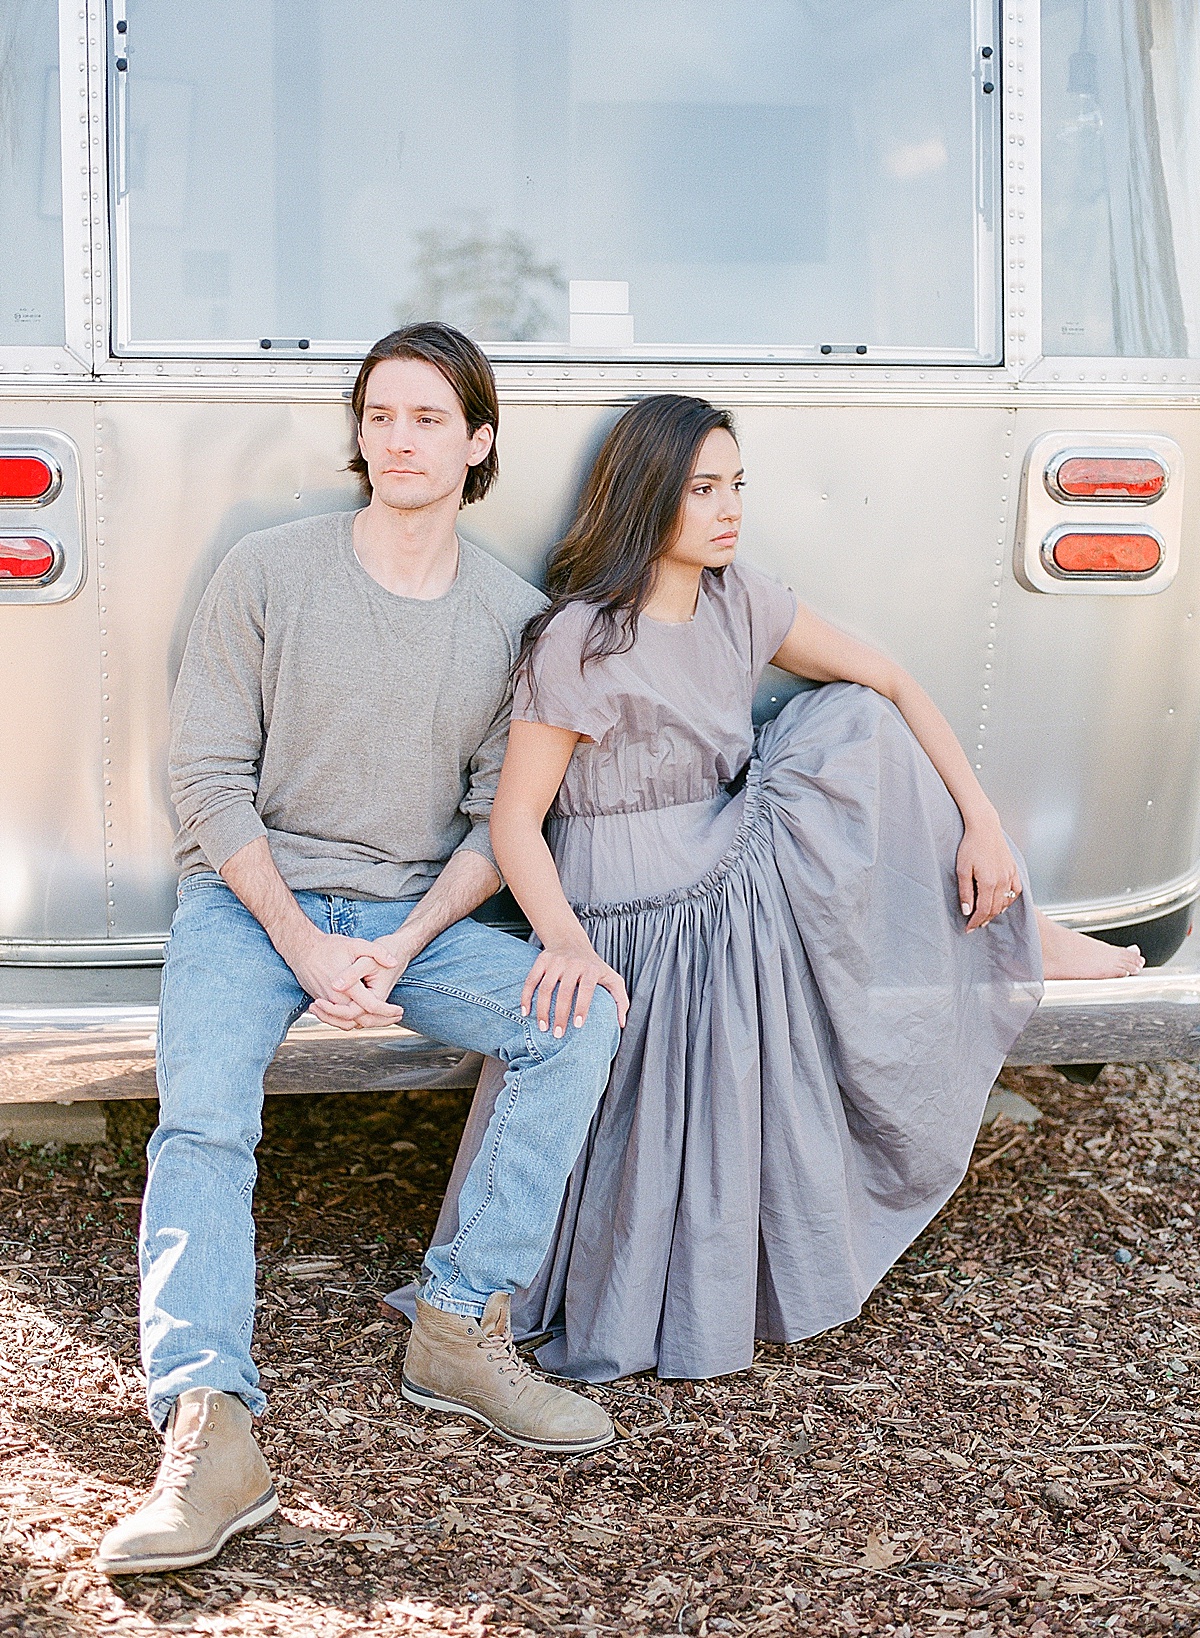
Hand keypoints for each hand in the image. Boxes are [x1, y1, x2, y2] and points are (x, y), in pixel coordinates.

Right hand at [281, 928, 404, 1031]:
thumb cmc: (328, 946)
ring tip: (383, 1019)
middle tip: (396, 1017)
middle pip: (361, 1019)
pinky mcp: (321, 1002)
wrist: (302, 949)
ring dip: (366, 1023)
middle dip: (380, 1021)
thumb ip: (377, 952)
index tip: (400, 1010)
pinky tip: (362, 1016)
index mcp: (348, 987)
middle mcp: (336, 999)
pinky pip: (337, 1019)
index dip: (387, 1011)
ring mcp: (327, 1002)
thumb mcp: (355, 944)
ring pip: (347, 1023)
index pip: (371, 1006)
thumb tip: (394, 962)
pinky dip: (350, 1021)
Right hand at [521, 940, 629, 1035]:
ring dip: (542, 1010)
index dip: (582, 1006)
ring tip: (543, 1028)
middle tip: (558, 1034)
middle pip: (564, 991)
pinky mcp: (541, 960)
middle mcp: (572, 963)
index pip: (586, 988)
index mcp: (591, 968)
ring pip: (545, 988)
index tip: (577, 1025)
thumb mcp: (612, 978)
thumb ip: (620, 1000)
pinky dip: (526, 996)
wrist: (571, 941)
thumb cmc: (593, 967)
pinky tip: (526, 1012)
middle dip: (560, 1014)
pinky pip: (531, 980)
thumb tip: (621, 1023)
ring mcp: (555, 961)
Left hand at [957, 816, 1021, 931]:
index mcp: (989, 882)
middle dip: (985, 919)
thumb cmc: (970, 846)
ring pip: (1007, 901)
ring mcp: (1010, 875)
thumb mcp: (962, 870)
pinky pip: (1016, 891)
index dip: (976, 921)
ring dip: (997, 911)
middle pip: (996, 908)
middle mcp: (1003, 881)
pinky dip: (1009, 900)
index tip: (968, 928)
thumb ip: (965, 892)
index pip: (984, 910)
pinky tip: (1002, 902)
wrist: (985, 828)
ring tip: (986, 916)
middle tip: (975, 925)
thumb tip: (967, 911)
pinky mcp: (1014, 869)